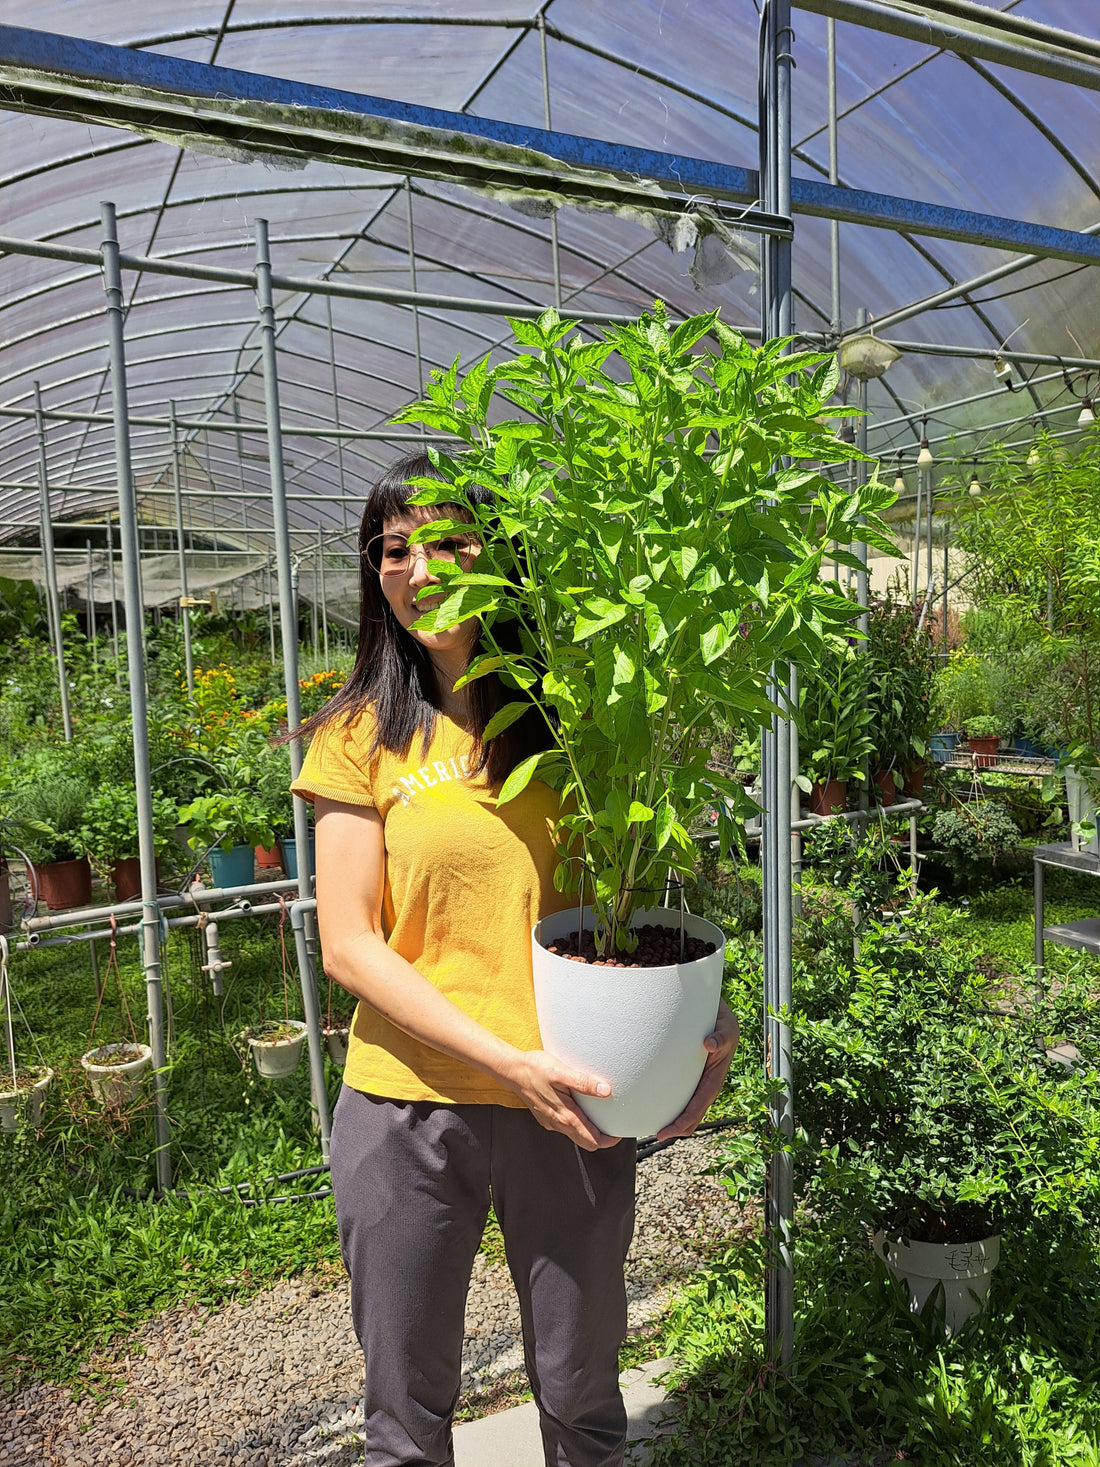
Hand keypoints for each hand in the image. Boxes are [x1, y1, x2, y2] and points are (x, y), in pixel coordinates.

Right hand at [501, 1049, 622, 1151]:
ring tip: (599, 1117)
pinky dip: (576, 1124)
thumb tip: (606, 1091)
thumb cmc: (535, 1068)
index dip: (608, 1140)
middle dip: (601, 1139)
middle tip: (613, 1127)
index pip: (592, 1140)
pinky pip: (565, 1127)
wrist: (511, 1070)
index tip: (619, 1133)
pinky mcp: (545, 1116)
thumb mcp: (561, 1071)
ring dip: (588, 1131)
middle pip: (585, 1142)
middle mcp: (557, 1123)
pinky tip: (579, 1109)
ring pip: (574, 1135)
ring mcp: (550, 1121)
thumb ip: (583, 1082)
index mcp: (565, 1116)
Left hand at [655, 1000, 739, 1142]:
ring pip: (685, 1098)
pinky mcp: (686, 1067)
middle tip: (659, 1134)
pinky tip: (652, 1100)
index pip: (702, 1101)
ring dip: (673, 1114)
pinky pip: (677, 1084)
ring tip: (655, 1126)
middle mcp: (707, 1076)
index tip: (672, 1131)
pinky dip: (667, 1096)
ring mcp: (697, 1073)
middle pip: (694, 1107)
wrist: (709, 1003)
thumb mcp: (725, 1024)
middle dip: (679, 1124)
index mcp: (716, 1071)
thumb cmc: (718, 1014)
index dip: (688, 1118)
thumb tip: (709, 1045)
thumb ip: (721, 1036)